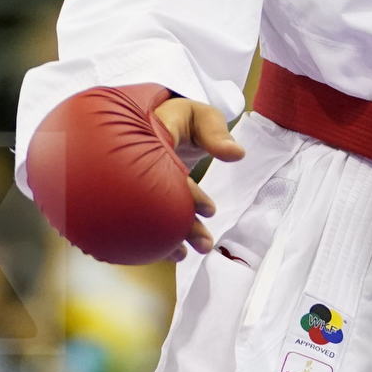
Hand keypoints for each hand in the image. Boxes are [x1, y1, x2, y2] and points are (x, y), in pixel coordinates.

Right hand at [151, 97, 244, 257]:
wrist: (156, 119)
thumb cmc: (181, 118)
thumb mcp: (201, 116)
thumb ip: (216, 132)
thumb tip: (236, 153)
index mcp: (152, 139)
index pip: (167, 169)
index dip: (190, 194)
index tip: (210, 210)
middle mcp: (138, 163)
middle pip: (155, 198)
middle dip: (180, 224)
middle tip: (204, 244)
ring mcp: (135, 180)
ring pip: (147, 212)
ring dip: (167, 236)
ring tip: (183, 255)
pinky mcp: (138, 194)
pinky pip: (143, 216)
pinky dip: (156, 235)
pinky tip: (171, 252)